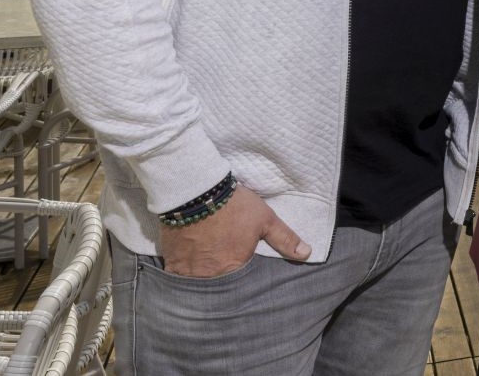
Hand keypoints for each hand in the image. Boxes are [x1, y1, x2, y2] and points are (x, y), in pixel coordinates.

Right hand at [155, 184, 309, 277]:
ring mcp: (188, 270)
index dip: (240, 283)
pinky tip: (186, 269)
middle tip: (221, 278)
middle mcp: (210, 275)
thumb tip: (307, 254)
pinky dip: (182, 274)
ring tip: (204, 274)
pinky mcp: (171, 261)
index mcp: (234, 268)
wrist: (194, 190)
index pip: (240, 287)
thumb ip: (285, 239)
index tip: (239, 280)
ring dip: (201, 281)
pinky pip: (177, 276)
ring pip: (196, 284)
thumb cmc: (233, 205)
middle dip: (220, 285)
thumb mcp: (265, 219)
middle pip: (217, 287)